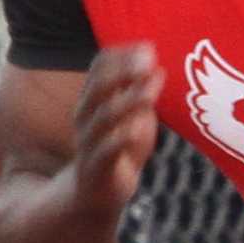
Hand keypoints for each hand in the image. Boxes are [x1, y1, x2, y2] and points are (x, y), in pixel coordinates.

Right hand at [68, 42, 162, 207]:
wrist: (96, 195)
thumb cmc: (119, 149)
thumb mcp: (132, 118)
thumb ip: (141, 94)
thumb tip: (158, 67)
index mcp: (93, 100)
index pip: (99, 67)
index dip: (122, 55)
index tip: (149, 47)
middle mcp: (86, 117)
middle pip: (98, 88)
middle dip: (122, 73)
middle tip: (148, 62)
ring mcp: (88, 143)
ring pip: (103, 118)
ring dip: (127, 101)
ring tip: (150, 91)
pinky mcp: (96, 169)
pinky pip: (105, 151)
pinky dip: (121, 139)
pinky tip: (138, 129)